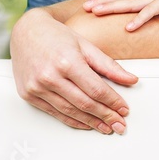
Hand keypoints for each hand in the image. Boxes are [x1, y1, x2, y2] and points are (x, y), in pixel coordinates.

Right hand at [10, 8, 137, 132]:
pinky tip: (86, 124)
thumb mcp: (86, 46)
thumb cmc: (57, 36)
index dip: (113, 102)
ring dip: (91, 123)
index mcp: (68, 61)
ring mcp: (37, 87)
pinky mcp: (28, 95)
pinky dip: (72, 120)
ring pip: (70, 111)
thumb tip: (132, 80)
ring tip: (106, 127)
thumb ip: (109, 65)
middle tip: (120, 125)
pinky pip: (54, 113)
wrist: (27, 31)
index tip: (124, 110)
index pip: (96, 89)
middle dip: (106, 116)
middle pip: (85, 103)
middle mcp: (50, 76)